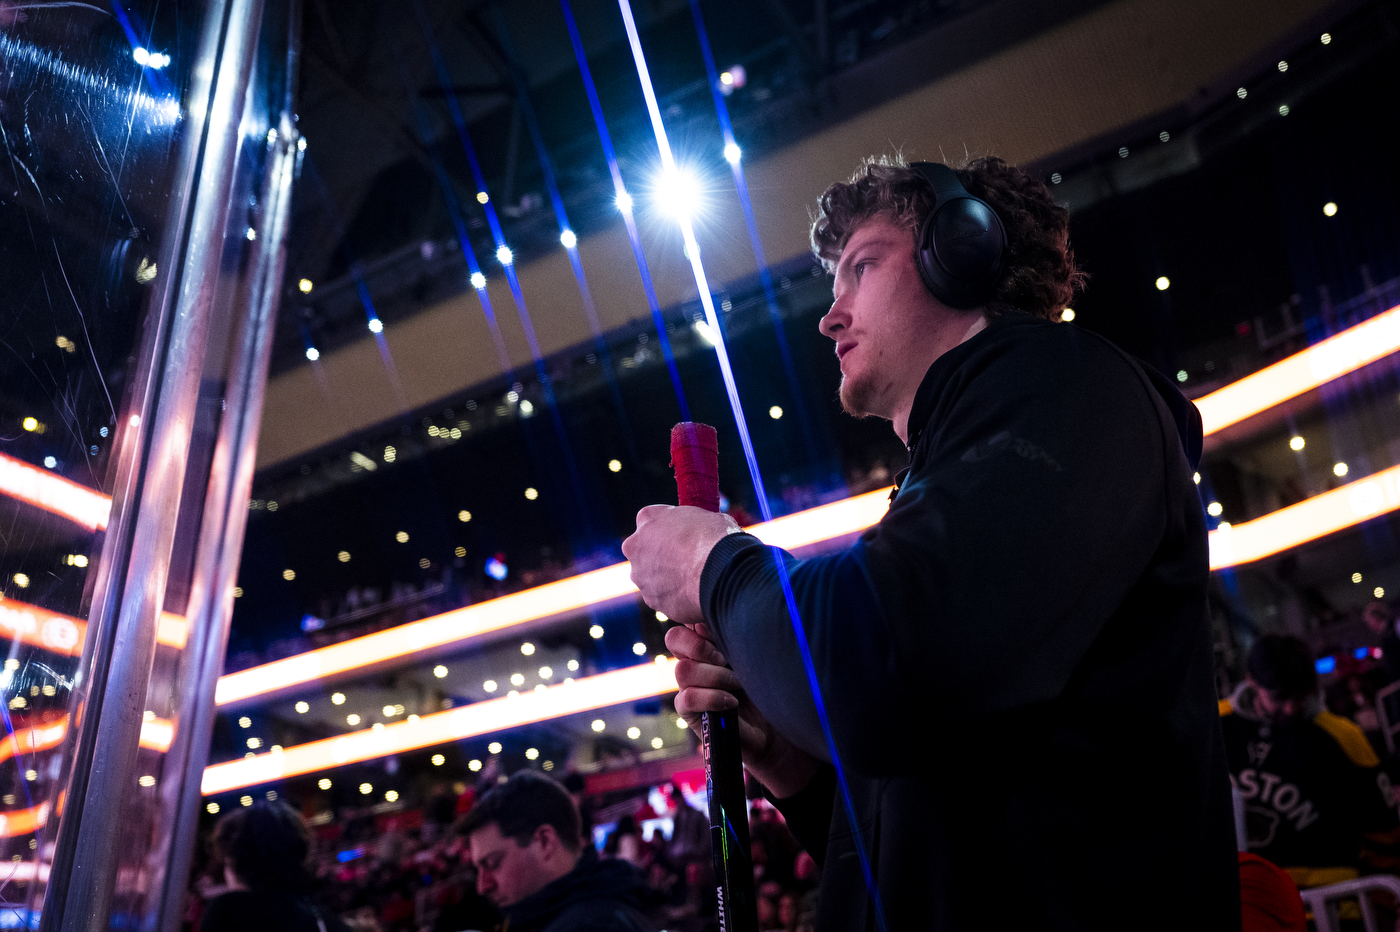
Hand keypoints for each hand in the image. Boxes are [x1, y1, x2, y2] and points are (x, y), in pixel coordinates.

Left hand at [622, 505, 737, 626]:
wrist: (720, 572)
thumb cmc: (716, 538)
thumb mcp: (706, 516)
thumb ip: (692, 524)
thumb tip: (701, 530)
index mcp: (647, 518)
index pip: (652, 520)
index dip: (670, 528)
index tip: (683, 535)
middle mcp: (635, 546)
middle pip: (645, 550)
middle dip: (662, 555)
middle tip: (687, 559)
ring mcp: (640, 576)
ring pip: (652, 577)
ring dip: (668, 578)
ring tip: (695, 578)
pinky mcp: (651, 600)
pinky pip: (663, 597)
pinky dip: (676, 597)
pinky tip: (695, 593)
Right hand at [666, 624, 818, 798]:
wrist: (774, 729)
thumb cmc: (767, 685)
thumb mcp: (752, 654)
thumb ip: (731, 635)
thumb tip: (707, 622)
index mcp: (706, 641)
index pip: (686, 621)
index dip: (702, 626)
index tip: (725, 634)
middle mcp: (693, 660)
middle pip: (675, 638)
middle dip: (703, 647)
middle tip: (727, 659)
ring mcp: (688, 685)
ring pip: (683, 669)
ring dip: (716, 676)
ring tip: (738, 685)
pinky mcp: (688, 710)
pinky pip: (686, 697)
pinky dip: (712, 698)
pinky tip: (732, 703)